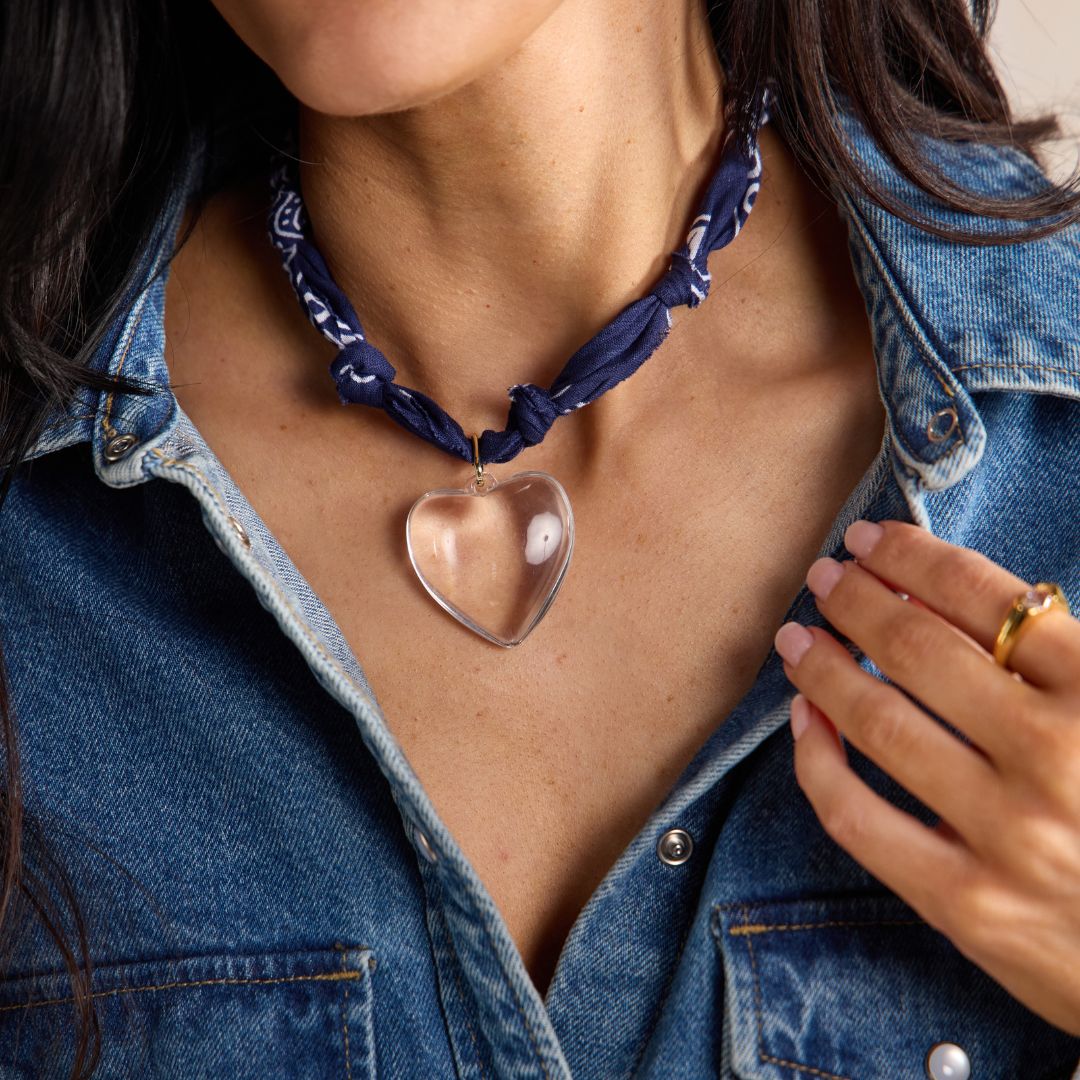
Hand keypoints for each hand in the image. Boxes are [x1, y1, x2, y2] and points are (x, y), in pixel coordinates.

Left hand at [773, 519, 1079, 1034]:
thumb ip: (1059, 657)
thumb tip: (939, 593)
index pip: (985, 596)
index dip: (913, 555)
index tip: (870, 539)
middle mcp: (1054, 754)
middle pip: (918, 649)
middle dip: (856, 599)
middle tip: (824, 578)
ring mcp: (1007, 833)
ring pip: (877, 721)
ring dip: (822, 665)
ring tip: (797, 636)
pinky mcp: (967, 904)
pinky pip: (856, 818)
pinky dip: (816, 760)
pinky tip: (803, 720)